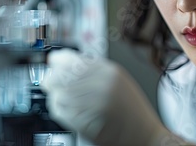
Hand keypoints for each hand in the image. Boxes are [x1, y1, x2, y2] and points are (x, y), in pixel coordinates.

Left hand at [40, 49, 187, 145]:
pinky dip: (57, 110)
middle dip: (51, 79)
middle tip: (48, 83)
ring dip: (54, 96)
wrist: (148, 136)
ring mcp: (95, 103)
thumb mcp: (118, 82)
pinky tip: (63, 111)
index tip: (52, 63)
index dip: (58, 61)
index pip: (72, 59)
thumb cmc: (133, 113)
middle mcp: (102, 84)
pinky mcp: (88, 121)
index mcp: (109, 71)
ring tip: (58, 99)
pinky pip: (62, 112)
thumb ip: (95, 72)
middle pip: (62, 76)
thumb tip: (68, 65)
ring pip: (59, 94)